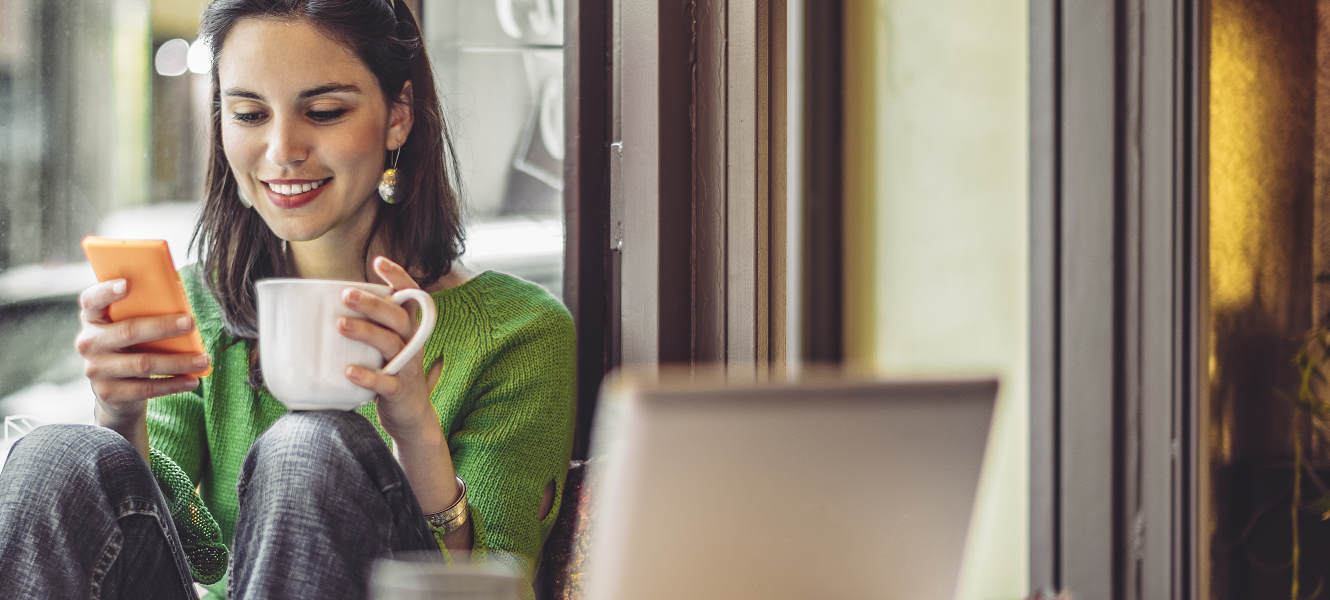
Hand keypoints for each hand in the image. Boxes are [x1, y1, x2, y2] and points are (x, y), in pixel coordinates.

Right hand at [76, 279, 209, 457]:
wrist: (115, 391)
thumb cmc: (131, 346)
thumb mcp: (130, 325)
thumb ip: (145, 308)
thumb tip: (178, 291)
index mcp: (93, 318)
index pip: (91, 300)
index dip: (106, 291)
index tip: (127, 284)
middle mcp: (89, 342)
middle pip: (128, 331)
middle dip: (163, 327)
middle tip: (191, 323)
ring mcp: (96, 369)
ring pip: (143, 363)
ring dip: (178, 361)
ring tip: (204, 359)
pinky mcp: (109, 392)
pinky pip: (146, 388)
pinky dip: (173, 384)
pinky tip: (192, 380)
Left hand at [339, 257, 440, 444]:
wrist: (411, 416)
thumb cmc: (391, 373)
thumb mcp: (387, 346)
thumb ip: (371, 326)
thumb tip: (327, 305)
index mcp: (409, 329)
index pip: (411, 297)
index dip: (399, 278)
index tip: (379, 261)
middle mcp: (412, 344)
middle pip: (399, 317)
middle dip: (374, 303)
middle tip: (346, 294)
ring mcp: (407, 368)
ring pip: (391, 344)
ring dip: (365, 332)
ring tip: (340, 324)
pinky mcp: (400, 391)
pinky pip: (386, 383)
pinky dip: (367, 376)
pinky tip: (348, 370)